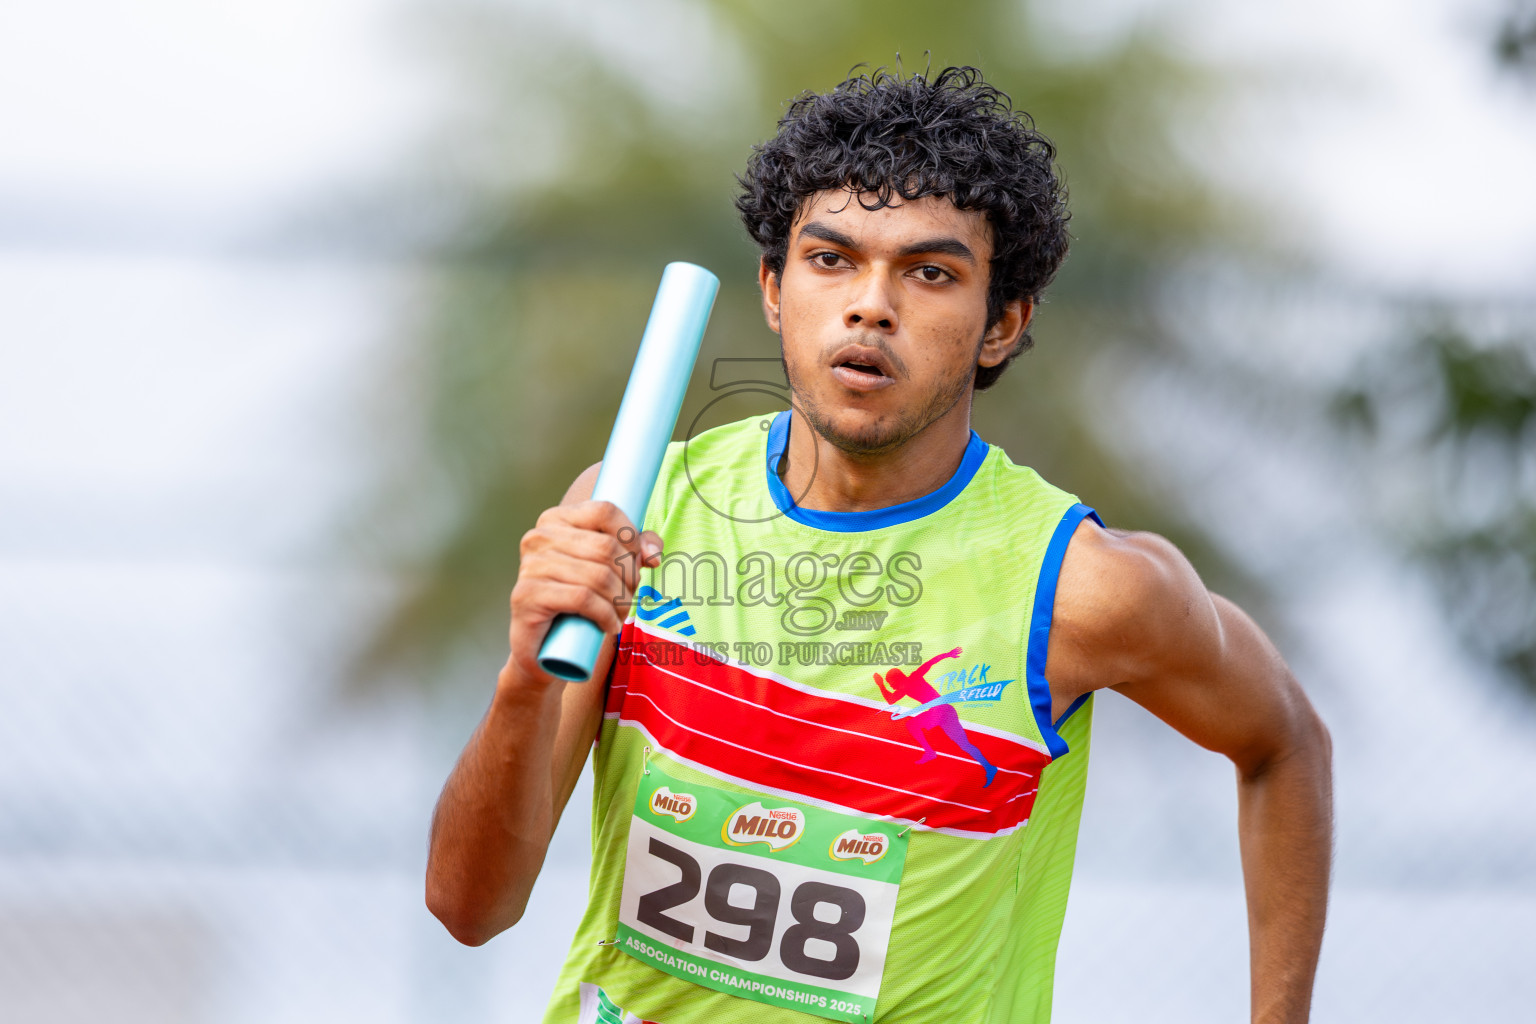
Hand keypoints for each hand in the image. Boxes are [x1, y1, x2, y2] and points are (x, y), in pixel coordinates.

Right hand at [506, 500, 662, 687]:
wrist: (544, 646)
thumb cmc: (579, 600)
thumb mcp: (608, 567)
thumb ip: (634, 549)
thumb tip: (653, 553)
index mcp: (556, 519)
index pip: (605, 511)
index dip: (631, 536)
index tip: (639, 561)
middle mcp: (539, 537)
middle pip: (606, 547)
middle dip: (630, 575)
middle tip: (630, 596)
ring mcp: (530, 565)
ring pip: (598, 576)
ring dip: (621, 600)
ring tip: (621, 614)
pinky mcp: (527, 595)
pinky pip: (582, 598)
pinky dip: (605, 615)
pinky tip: (609, 625)